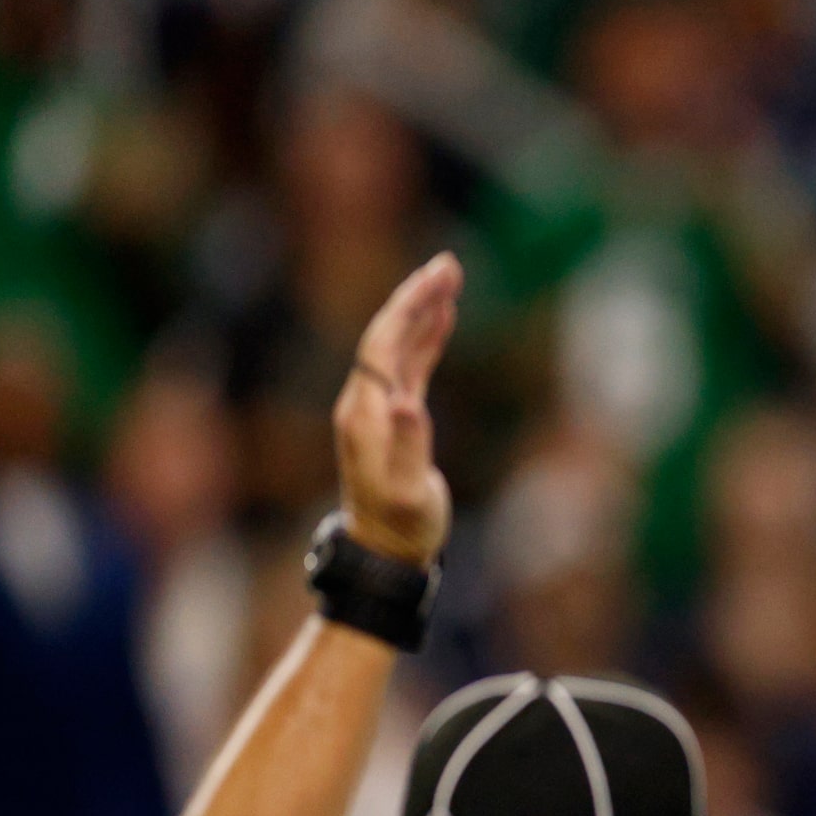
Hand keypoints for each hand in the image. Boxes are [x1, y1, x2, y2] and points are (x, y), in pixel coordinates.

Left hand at [332, 253, 459, 563]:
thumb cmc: (401, 525)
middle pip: (388, 334)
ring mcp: (378, 408)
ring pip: (399, 345)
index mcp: (365, 412)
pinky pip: (409, 364)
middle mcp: (365, 402)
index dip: (409, 309)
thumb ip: (408, 445)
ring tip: (450, 278)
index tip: (439, 280)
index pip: (383, 344)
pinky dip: (426, 337)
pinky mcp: (394, 417)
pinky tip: (444, 318)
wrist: (386, 550)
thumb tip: (408, 402)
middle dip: (417, 296)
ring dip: (423, 311)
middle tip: (450, 264)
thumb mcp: (406, 490)